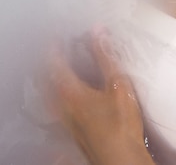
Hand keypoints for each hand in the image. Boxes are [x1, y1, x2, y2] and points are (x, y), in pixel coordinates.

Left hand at [43, 32, 152, 164]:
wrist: (121, 159)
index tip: (59, 34)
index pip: (53, 62)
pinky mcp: (72, 128)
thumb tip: (98, 31)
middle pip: (46, 77)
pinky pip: (57, 103)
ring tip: (64, 63)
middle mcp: (62, 105)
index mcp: (69, 91)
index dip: (53, 45)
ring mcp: (65, 118)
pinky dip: (59, 88)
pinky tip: (73, 88)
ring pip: (50, 91)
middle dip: (50, 59)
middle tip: (59, 46)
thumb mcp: (117, 83)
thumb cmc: (120, 124)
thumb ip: (106, 55)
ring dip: (53, 74)